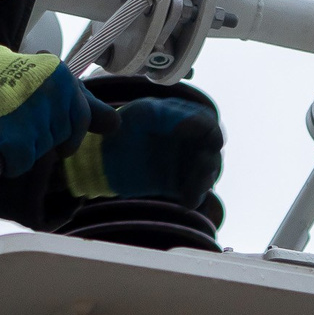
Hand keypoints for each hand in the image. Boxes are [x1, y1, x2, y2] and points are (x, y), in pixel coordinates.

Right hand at [0, 45, 113, 173]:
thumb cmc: (18, 81)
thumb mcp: (56, 85)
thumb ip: (88, 107)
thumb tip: (115, 126)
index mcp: (65, 79)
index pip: (81, 119)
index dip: (66, 129)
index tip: (51, 129)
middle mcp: (53, 93)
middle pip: (61, 138)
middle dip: (43, 136)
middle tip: (22, 118)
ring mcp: (35, 113)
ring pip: (42, 151)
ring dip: (26, 147)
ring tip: (10, 123)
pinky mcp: (15, 135)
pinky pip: (23, 163)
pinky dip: (12, 162)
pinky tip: (2, 142)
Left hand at [63, 96, 222, 206]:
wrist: (100, 158)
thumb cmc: (121, 128)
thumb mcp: (145, 113)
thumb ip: (173, 115)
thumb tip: (202, 125)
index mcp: (183, 118)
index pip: (208, 123)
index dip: (212, 133)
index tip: (211, 143)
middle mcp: (188, 141)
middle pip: (213, 151)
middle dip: (211, 161)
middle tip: (204, 171)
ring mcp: (183, 162)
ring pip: (207, 172)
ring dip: (205, 180)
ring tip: (195, 188)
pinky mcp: (176, 184)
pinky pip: (193, 191)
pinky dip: (194, 196)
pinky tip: (187, 201)